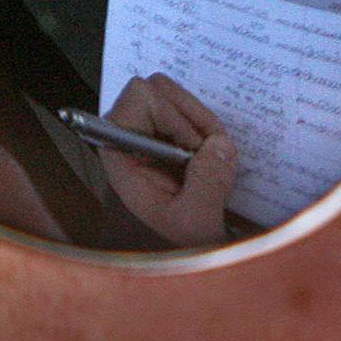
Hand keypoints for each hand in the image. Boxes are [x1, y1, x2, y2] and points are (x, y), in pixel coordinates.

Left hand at [98, 74, 239, 246]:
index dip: (170, 115)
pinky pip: (189, 108)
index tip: (191, 148)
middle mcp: (129, 137)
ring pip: (175, 93)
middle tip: (206, 149)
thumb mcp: (195, 223)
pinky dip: (208, 126)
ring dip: (202, 121)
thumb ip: (206, 186)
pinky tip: (210, 156)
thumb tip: (219, 146)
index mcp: (121, 154)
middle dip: (190, 115)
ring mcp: (148, 131)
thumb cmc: (178, 243)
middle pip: (156, 88)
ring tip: (210, 156)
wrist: (184, 252)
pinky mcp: (166, 132)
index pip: (137, 98)